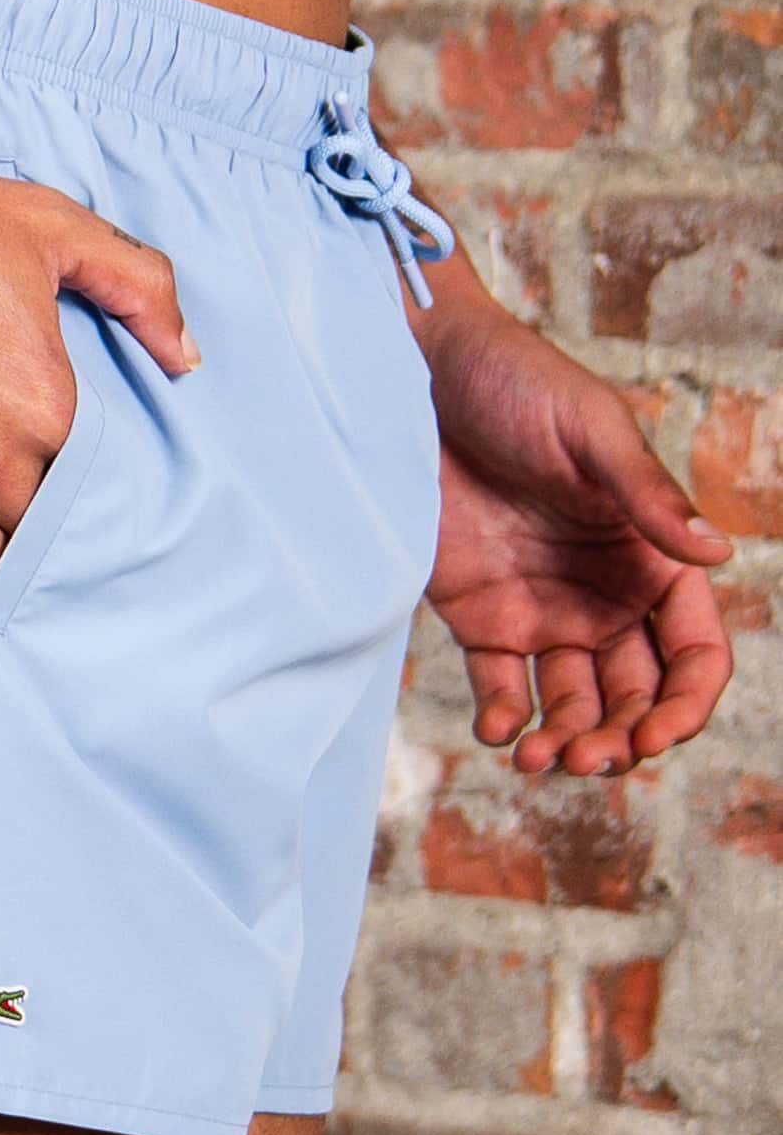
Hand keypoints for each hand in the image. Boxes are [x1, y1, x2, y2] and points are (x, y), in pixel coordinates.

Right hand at [0, 143, 198, 607]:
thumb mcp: (49, 225)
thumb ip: (138, 284)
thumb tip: (186, 359)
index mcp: (49, 408)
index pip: (95, 486)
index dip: (92, 490)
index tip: (81, 484)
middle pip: (45, 535)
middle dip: (49, 531)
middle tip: (44, 523)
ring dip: (4, 566)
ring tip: (9, 559)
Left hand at [419, 301, 733, 776]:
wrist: (415, 376)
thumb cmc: (515, 383)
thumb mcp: (590, 429)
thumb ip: (647, 496)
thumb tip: (719, 552)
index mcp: (650, 556)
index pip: (692, 653)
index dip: (685, 705)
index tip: (654, 735)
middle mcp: (604, 594)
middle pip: (635, 695)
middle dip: (621, 739)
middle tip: (586, 758)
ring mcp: (541, 609)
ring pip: (573, 705)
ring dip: (568, 743)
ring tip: (542, 758)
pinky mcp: (479, 616)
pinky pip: (503, 688)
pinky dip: (507, 721)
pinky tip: (500, 731)